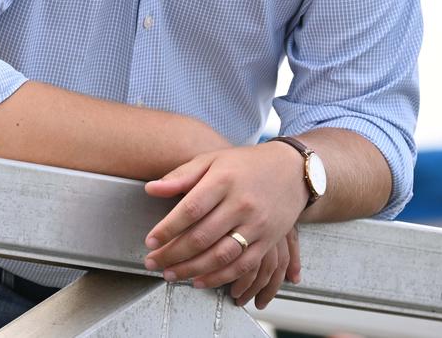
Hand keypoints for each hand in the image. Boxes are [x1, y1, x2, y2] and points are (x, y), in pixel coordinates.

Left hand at [143, 143, 306, 306]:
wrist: (291, 170)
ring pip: (220, 256)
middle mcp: (241, 203)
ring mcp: (257, 224)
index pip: (191, 209)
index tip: (150, 240)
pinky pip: (242, 266)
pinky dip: (218, 278)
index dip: (168, 228)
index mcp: (224, 179)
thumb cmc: (246, 164)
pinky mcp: (268, 241)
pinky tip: (199, 280)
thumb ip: (182, 175)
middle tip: (153, 262)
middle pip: (202, 236)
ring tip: (171, 274)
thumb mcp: (212, 160)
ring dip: (191, 270)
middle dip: (173, 254)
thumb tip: (151, 189)